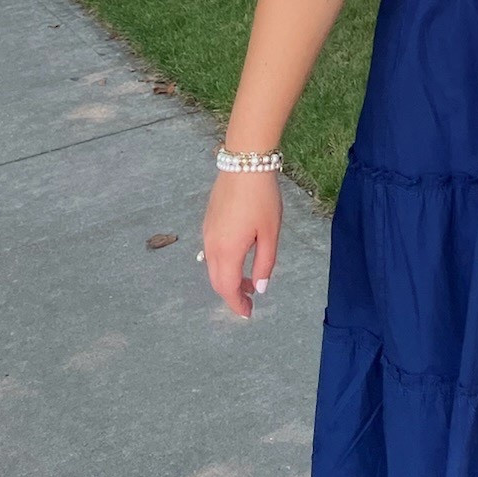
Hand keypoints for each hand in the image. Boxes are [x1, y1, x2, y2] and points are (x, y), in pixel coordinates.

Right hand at [201, 171, 281, 318]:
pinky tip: (240, 256)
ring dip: (229, 278)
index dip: (237, 304)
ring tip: (250, 279)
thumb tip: (259, 288)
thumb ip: (265, 263)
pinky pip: (212, 252)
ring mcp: (207, 233)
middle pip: (218, 281)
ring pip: (213, 267)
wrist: (245, 163)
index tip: (248, 313)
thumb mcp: (270, 233)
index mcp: (227, 252)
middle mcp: (212, 246)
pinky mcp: (208, 221)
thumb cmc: (262, 198)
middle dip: (233, 294)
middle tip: (251, 299)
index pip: (228, 288)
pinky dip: (224, 263)